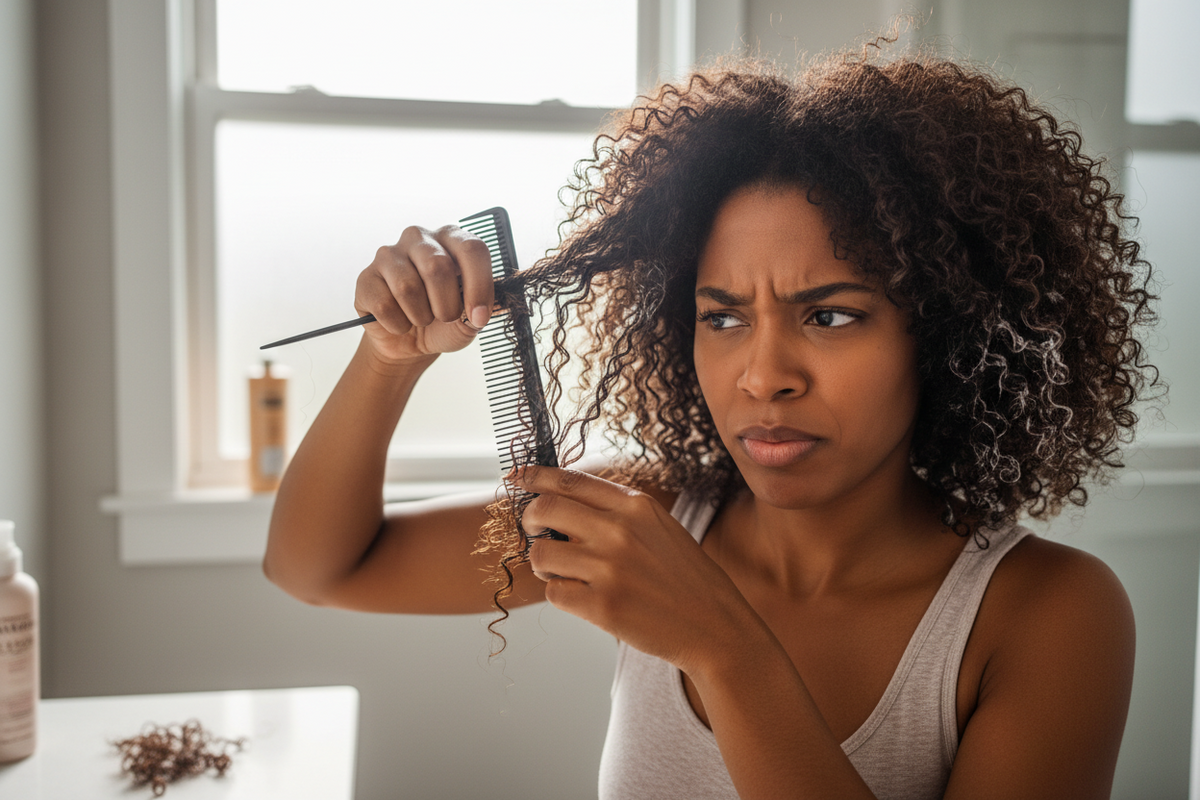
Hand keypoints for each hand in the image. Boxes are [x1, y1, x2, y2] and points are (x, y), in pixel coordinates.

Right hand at [354, 225, 494, 364]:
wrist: (411, 342)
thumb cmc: (444, 322)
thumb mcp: (472, 318)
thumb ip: (483, 308)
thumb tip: (485, 310)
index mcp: (452, 239)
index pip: (472, 249)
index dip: (479, 286)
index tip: (479, 316)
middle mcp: (420, 238)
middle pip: (438, 267)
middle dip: (447, 305)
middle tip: (446, 318)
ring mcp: (389, 254)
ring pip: (408, 288)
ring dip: (421, 316)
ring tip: (422, 319)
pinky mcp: (367, 277)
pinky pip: (384, 305)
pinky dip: (398, 324)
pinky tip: (400, 322)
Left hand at [514, 466, 759, 674]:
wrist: (716, 626)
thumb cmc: (685, 578)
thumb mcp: (660, 528)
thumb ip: (617, 512)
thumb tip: (562, 502)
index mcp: (635, 506)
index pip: (570, 480)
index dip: (536, 476)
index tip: (517, 476)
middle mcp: (620, 531)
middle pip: (545, 509)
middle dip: (530, 520)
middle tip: (537, 533)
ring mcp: (610, 569)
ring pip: (541, 554)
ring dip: (543, 565)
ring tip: (563, 573)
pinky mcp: (603, 606)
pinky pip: (554, 594)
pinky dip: (561, 596)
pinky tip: (582, 598)